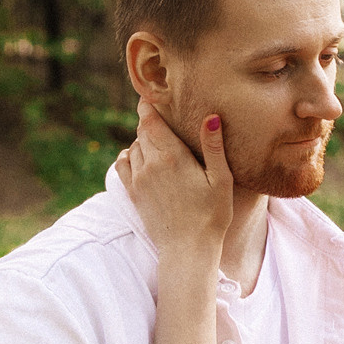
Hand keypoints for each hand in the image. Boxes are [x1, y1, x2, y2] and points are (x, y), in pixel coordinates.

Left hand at [116, 103, 232, 263]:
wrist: (188, 250)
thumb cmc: (212, 216)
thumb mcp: (221, 180)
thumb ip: (213, 147)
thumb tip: (211, 116)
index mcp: (172, 156)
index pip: (150, 119)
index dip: (148, 103)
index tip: (152, 93)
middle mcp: (150, 164)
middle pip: (141, 129)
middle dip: (149, 119)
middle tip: (160, 113)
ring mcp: (138, 179)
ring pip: (134, 145)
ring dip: (143, 138)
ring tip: (158, 138)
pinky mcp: (132, 193)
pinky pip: (122, 164)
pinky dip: (129, 155)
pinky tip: (141, 157)